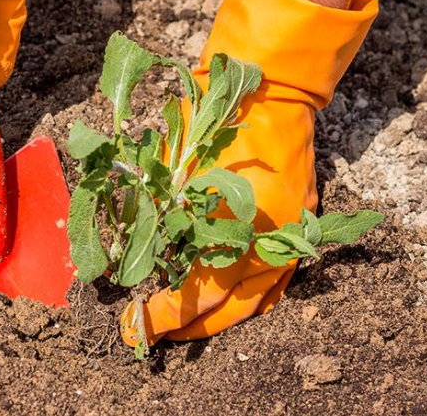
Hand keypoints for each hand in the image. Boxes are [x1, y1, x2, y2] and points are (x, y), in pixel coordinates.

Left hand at [120, 0, 377, 345]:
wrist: (273, 91)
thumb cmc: (214, 124)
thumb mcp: (171, 169)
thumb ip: (151, 214)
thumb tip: (126, 254)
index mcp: (233, 232)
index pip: (193, 292)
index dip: (160, 315)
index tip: (132, 327)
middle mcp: (266, 246)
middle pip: (225, 309)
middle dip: (186, 328)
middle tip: (153, 336)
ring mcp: (288, 240)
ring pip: (254, 303)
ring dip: (219, 320)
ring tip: (187, 329)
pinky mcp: (300, 229)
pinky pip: (278, 283)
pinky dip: (253, 302)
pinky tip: (230, 306)